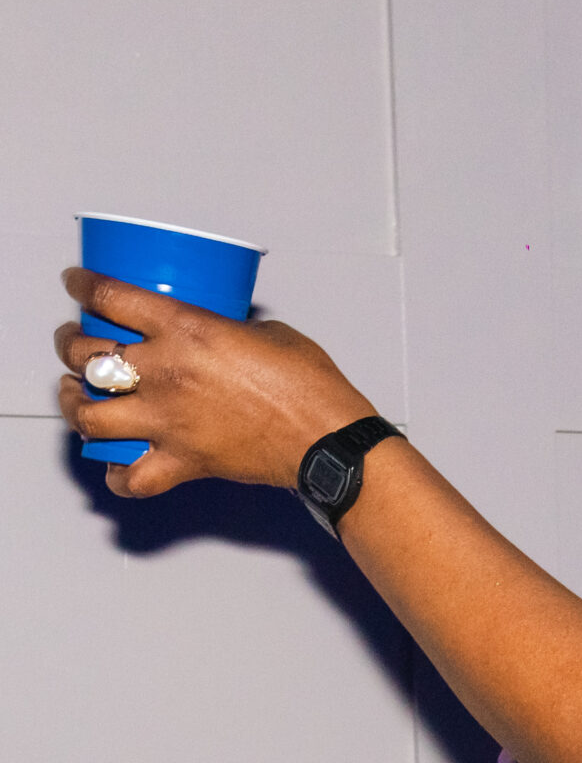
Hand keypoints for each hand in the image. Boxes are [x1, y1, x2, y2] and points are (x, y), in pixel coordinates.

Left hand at [55, 268, 371, 499]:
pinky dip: (117, 473)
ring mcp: (169, 422)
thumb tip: (218, 331)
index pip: (108, 296)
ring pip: (89, 415)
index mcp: (185, 328)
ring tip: (78, 398)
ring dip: (74, 404)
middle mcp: (166, 373)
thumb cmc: (311, 388)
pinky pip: (130, 478)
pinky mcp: (184, 463)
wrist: (330, 441)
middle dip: (70, 345)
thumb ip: (227, 329)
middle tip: (75, 344)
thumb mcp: (266, 335)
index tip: (76, 284)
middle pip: (85, 353)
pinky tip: (116, 462)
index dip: (82, 286)